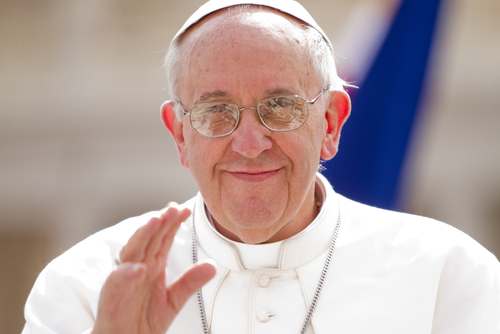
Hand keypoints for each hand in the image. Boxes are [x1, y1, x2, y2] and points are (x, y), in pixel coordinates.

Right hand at [92, 205, 215, 333]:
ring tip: (155, 221)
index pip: (163, 239)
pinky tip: (138, 267)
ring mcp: (123, 282)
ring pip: (131, 253)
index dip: (173, 223)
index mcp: (152, 266)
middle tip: (172, 208)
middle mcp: (137, 269)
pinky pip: (117, 284)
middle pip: (148, 239)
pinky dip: (126, 274)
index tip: (185, 209)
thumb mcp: (173, 301)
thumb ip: (190, 282)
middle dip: (160, 222)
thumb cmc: (142, 321)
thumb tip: (211, 266)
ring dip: (142, 236)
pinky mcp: (111, 299)